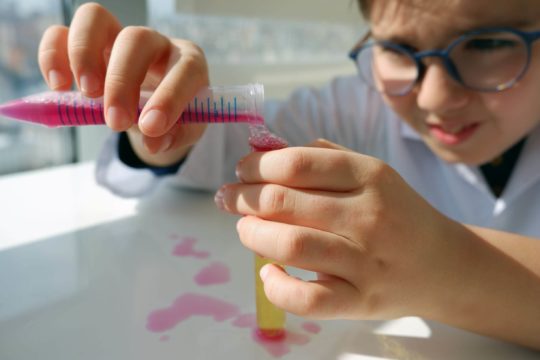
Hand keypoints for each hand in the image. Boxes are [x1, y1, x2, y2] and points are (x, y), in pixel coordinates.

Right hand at [37, 3, 208, 165]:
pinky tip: (59, 87)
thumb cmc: (175, 117)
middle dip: (122, 81)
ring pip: (95, 19)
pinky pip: (61, 33)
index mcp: (188, 62)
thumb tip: (152, 142)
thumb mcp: (183, 132)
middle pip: (135, 39)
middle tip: (115, 121)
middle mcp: (154, 42)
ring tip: (85, 94)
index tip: (151, 127)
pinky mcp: (88, 45)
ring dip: (83, 55)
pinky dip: (52, 55)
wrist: (158, 110)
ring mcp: (118, 38)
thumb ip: (174, 136)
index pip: (183, 69)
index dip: (169, 97)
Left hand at [215, 139, 470, 319]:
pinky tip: (268, 273)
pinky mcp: (361, 301)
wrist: (445, 265)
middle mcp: (368, 215)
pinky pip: (309, 299)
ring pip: (291, 245)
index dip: (256, 165)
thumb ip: (322, 158)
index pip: (297, 163)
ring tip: (245, 229)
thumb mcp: (371, 174)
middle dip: (243, 198)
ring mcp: (366, 261)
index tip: (242, 170)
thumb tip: (264, 151)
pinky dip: (277, 287)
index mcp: (370, 175)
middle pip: (284, 201)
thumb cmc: (398, 213)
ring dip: (253, 235)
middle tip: (229, 199)